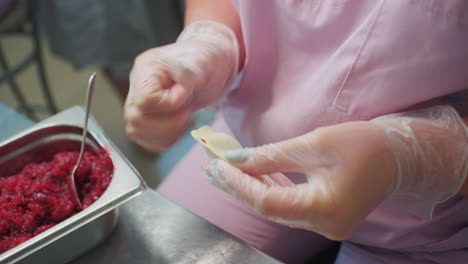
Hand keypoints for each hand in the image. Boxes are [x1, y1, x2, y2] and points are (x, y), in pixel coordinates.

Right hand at [124, 21, 238, 151]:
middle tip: (188, 110)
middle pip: (136, 119)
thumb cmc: (204, 61)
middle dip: (169, 123)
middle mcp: (136, 88)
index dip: (168, 105)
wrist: (210, 68)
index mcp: (145, 69)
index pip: (144, 100)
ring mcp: (138, 106)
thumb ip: (188, 78)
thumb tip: (177, 97)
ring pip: (138, 132)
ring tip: (185, 117)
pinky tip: (181, 126)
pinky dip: (167, 140)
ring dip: (168, 133)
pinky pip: (148, 142)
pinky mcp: (146, 122)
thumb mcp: (200, 63)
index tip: (185, 96)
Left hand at [204, 106, 467, 239]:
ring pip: (277, 207)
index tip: (218, 164)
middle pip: (268, 208)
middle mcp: (324, 225)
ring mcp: (325, 224)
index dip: (239, 184)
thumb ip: (272, 155)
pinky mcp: (325, 217)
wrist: (397, 155)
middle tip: (212, 167)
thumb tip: (235, 159)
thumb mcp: (314, 143)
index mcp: (324, 208)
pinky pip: (290, 205)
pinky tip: (254, 174)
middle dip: (239, 186)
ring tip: (226, 169)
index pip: (267, 202)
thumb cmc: (363, 144)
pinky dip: (270, 188)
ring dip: (252, 187)